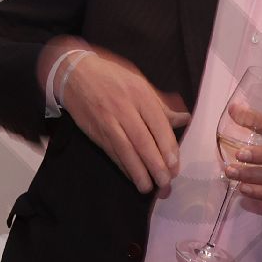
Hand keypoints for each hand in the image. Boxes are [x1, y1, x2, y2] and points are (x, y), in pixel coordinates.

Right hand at [55, 49, 189, 192]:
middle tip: (165, 183)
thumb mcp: (140, 83)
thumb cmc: (113, 78)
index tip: (174, 164)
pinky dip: (123, 167)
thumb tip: (184, 119)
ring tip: (149, 188)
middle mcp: (123, 108)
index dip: (166, 146)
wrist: (76, 74)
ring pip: (125, 150)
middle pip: (142, 140)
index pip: (157, 123)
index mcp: (139, 94)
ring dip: (137, 172)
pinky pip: (112, 153)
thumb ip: (161, 105)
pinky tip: (132, 177)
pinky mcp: (95, 132)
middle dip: (154, 164)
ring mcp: (108, 122)